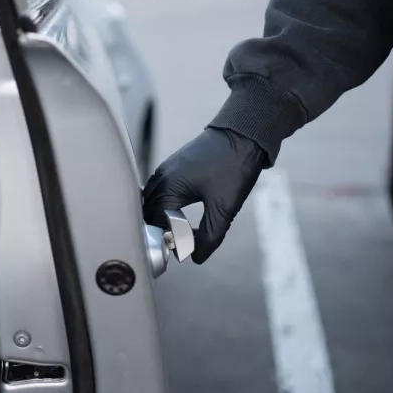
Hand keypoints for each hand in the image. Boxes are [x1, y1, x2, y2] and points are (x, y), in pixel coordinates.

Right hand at [143, 128, 265, 263]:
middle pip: (149, 212)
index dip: (169, 240)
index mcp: (168, 187)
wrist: (243, 134)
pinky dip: (164, 204)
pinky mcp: (175, 165)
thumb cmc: (233, 167)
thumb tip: (194, 257)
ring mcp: (167, 168)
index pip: (156, 223)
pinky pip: (160, 189)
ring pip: (153, 200)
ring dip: (161, 216)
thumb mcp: (224, 209)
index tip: (186, 250)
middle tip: (180, 243)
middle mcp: (162, 176)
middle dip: (161, 230)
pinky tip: (178, 212)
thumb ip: (209, 237)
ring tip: (179, 231)